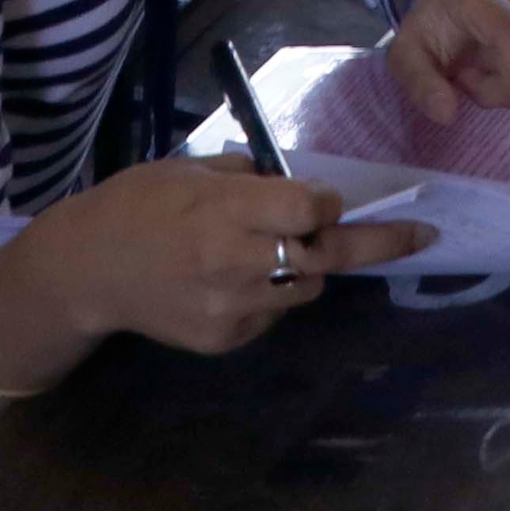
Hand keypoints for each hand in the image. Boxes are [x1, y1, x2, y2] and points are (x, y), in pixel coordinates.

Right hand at [17, 155, 435, 355]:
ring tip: (270, 252)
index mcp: (224, 212)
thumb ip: (249, 182)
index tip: (326, 200)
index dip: (326, 203)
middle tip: (422, 234)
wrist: (87, 269)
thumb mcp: (190, 171)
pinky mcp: (224, 339)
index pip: (310, 211)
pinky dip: (270, 295)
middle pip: (327, 256)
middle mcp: (234, 263)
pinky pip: (272, 315)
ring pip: (307, 289)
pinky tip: (229, 281)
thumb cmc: (137, 204)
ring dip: (309, 267)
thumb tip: (302, 191)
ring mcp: (230, 308)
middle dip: (374, 242)